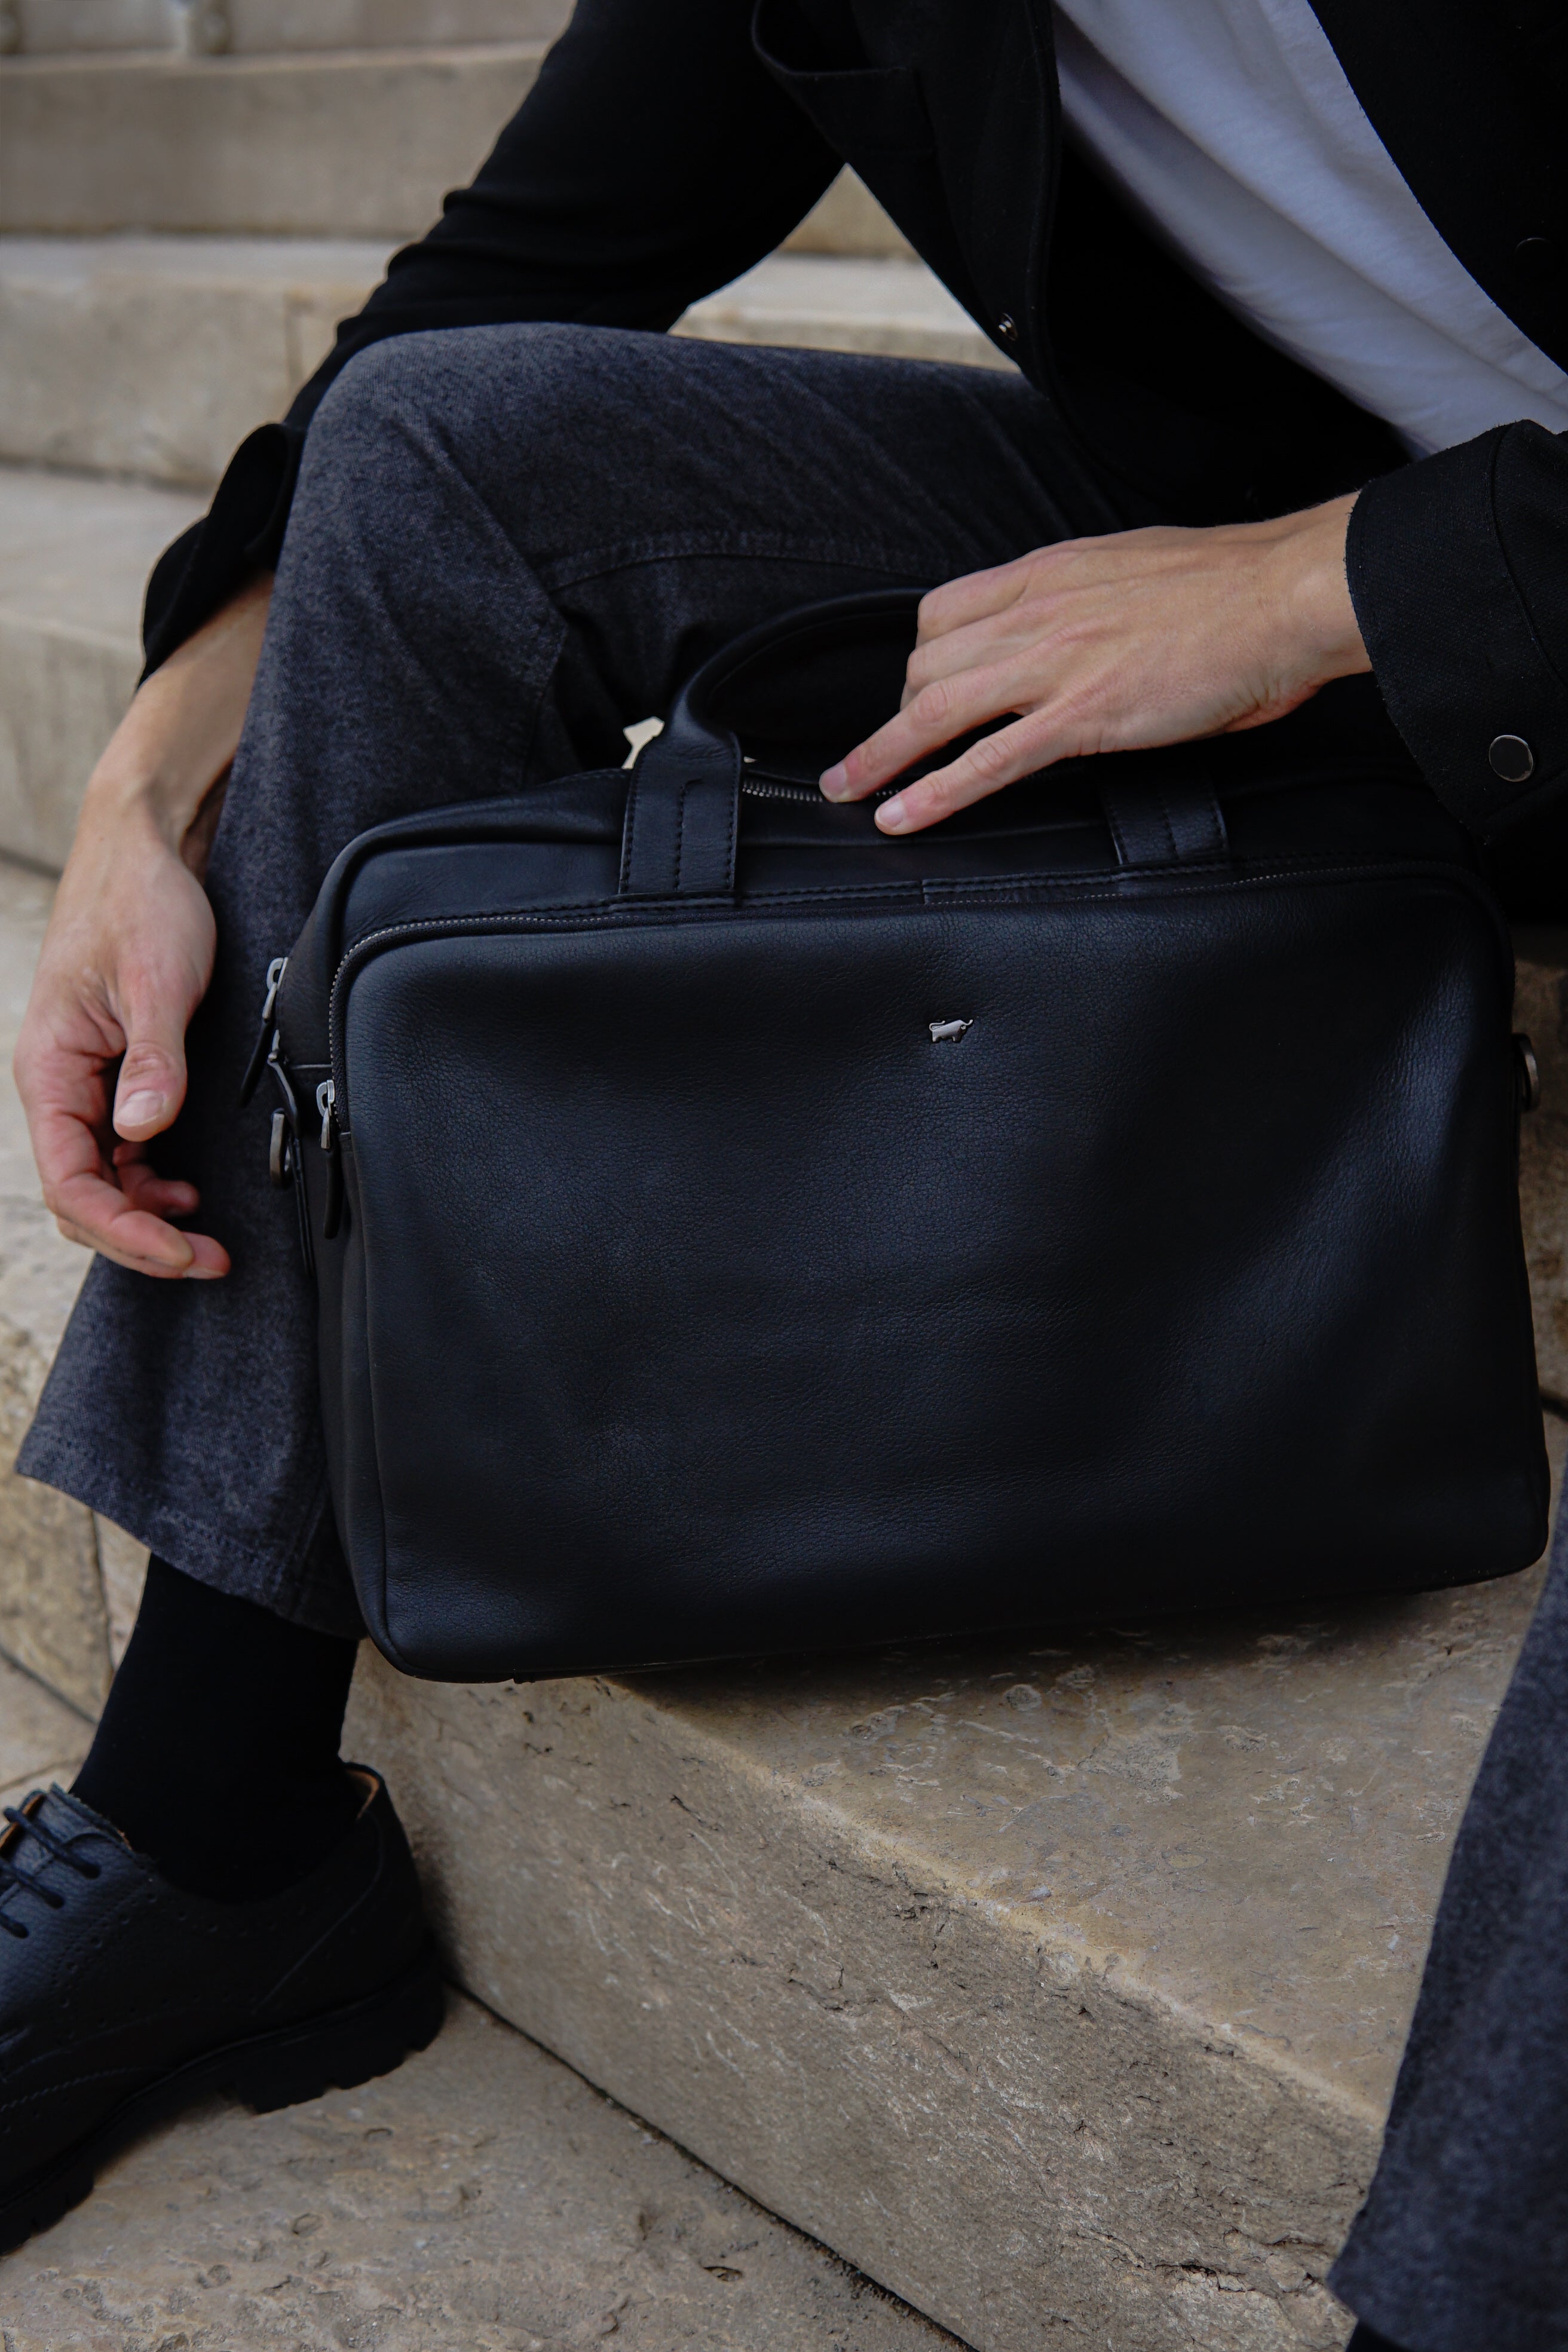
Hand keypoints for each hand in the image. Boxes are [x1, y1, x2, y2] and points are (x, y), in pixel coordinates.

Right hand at [14, 575, 272, 1277]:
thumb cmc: (143, 902)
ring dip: (147, 1215)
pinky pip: (118, 1150)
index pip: (71, 1183)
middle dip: (139, 1238)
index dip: (125, 1232)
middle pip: (81, 1195)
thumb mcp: (157, 980)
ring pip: (100, 1178)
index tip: (185, 1253)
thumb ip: (152, 1061)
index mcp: (50, 1069)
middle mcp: (56, 1083)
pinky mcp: (111, 1073)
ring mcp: (82, 1082)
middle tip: (210, 1260)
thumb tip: (142, 1132)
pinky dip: (149, 1180)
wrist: (143, 848)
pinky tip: (189, 1188)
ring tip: (206, 1237)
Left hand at [819, 493, 1369, 833]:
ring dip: (880, 757)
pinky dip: (934, 793)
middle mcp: (1038, 611)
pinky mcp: (1083, 716)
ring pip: (936, 711)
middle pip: (927, 663)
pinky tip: (901, 817)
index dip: (918, 656)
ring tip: (847, 791)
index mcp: (1050, 571)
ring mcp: (1056, 664)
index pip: (945, 609)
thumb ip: (1090, 605)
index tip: (912, 688)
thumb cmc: (1232, 589)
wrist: (1284, 595)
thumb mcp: (1136, 576)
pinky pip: (986, 761)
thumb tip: (1081, 638)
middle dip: (894, 714)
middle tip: (873, 754)